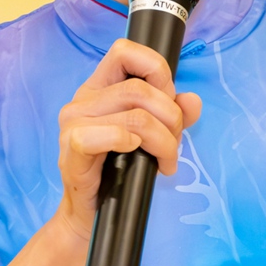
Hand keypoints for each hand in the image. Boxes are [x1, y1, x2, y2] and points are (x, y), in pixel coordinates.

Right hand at [53, 39, 201, 241]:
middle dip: (171, 118)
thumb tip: (192, 100)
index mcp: (99, 88)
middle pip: (140, 90)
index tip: (169, 99)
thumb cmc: (119, 171)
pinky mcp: (72, 150)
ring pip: (135, 116)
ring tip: (165, 161)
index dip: (156, 69)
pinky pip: (109, 135)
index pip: (125, 52)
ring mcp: (73, 124)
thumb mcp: (153, 136)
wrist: (91, 214)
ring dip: (164, 141)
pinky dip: (131, 143)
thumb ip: (174, 114)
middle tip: (174, 145)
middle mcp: (82, 101)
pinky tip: (138, 156)